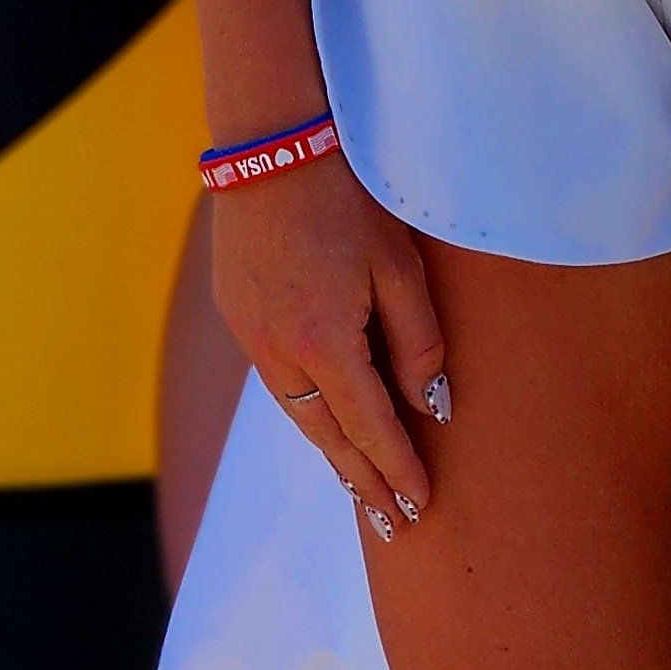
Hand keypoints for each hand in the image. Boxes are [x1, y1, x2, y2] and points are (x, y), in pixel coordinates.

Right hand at [211, 160, 447, 538]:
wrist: (270, 144)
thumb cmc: (347, 196)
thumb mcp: (398, 264)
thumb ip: (418, 340)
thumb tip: (433, 405)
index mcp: (324, 342)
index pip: (369, 428)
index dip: (397, 470)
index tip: (420, 507)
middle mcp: (279, 351)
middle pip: (327, 436)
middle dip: (362, 482)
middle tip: (393, 526)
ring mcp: (251, 334)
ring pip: (298, 412)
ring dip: (332, 450)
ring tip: (362, 486)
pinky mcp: (237, 314)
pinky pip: (278, 379)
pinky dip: (307, 409)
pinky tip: (325, 419)